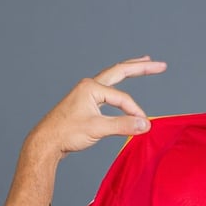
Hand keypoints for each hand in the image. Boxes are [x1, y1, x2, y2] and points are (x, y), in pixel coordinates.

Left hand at [29, 56, 166, 158]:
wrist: (45, 142)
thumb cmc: (66, 133)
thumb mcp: (98, 129)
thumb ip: (123, 125)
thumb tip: (146, 124)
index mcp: (92, 87)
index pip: (123, 98)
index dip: (135, 112)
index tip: (143, 126)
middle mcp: (89, 86)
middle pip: (120, 71)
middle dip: (141, 67)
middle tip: (160, 65)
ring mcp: (86, 93)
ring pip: (113, 77)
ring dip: (129, 70)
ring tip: (144, 62)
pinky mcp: (85, 102)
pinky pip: (108, 89)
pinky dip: (120, 84)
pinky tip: (122, 85)